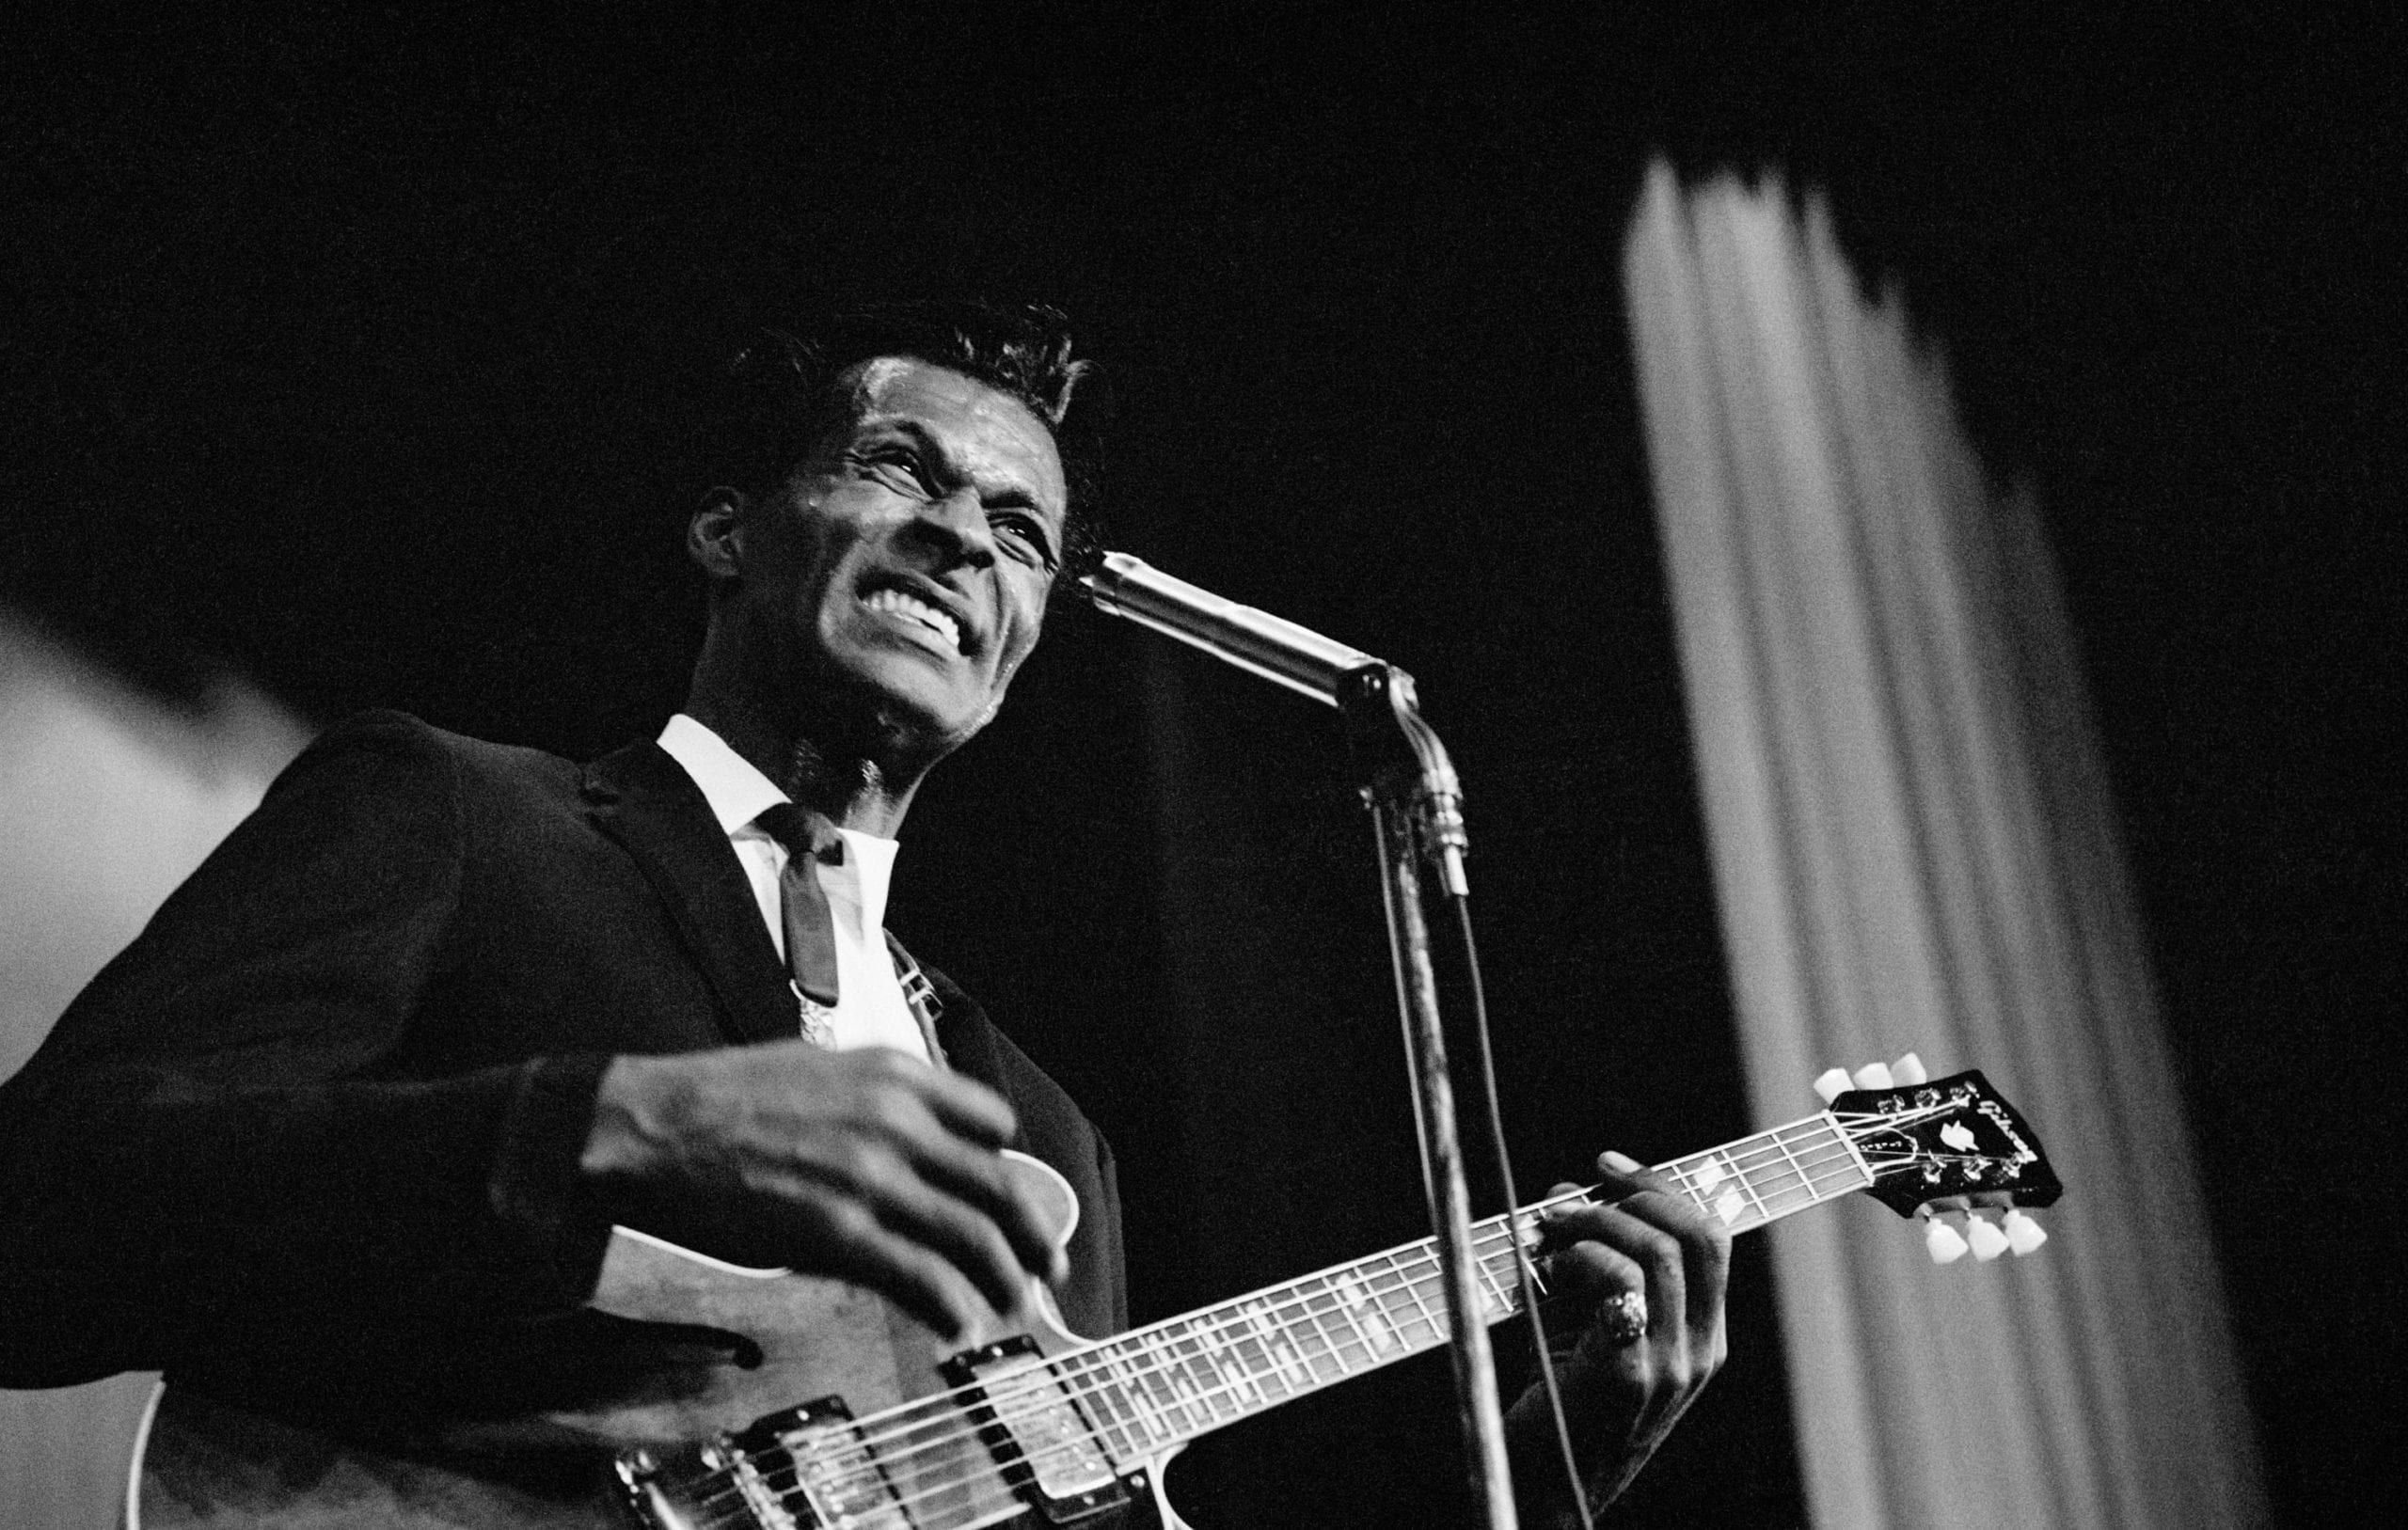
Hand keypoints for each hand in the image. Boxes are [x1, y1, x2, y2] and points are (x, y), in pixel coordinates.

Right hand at [581, 1042, 1065, 1340]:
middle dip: (1033, 1234)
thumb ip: (875, 1097)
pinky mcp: (839, 1232)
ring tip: (1011, 1303)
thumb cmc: (719, 1098)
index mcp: (893, 1076)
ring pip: (971, 1235)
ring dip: (1002, 1278)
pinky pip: (920, 1276)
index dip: (1005, 1165)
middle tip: (1048, 1264)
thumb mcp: (817, 1068)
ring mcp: (871, 1178)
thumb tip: (912, 1135)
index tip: (1011, 1196)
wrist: (652, 1128)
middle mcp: (896, 1122)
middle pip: (997, 1185)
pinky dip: (950, 1305)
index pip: (990, 1122)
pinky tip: (956, 1322)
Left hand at [1507, 1150, 1731, 1524]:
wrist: (1544, 1486)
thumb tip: (1565, 1193)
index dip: (1662, 1187)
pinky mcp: (1628, 1374)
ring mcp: (1670, 1366)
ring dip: (1595, 1220)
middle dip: (1636, 1193)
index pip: (1711, 1237)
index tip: (1608, 1166)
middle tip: (1572, 1195)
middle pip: (1699, 1234)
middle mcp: (1698, 1352)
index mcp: (1701, 1338)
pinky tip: (1553, 1265)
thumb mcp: (1585, 1322)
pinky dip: (1584, 1255)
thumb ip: (1588, 1262)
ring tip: (1549, 1230)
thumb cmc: (1556, 1401)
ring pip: (1660, 1251)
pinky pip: (1622, 1282)